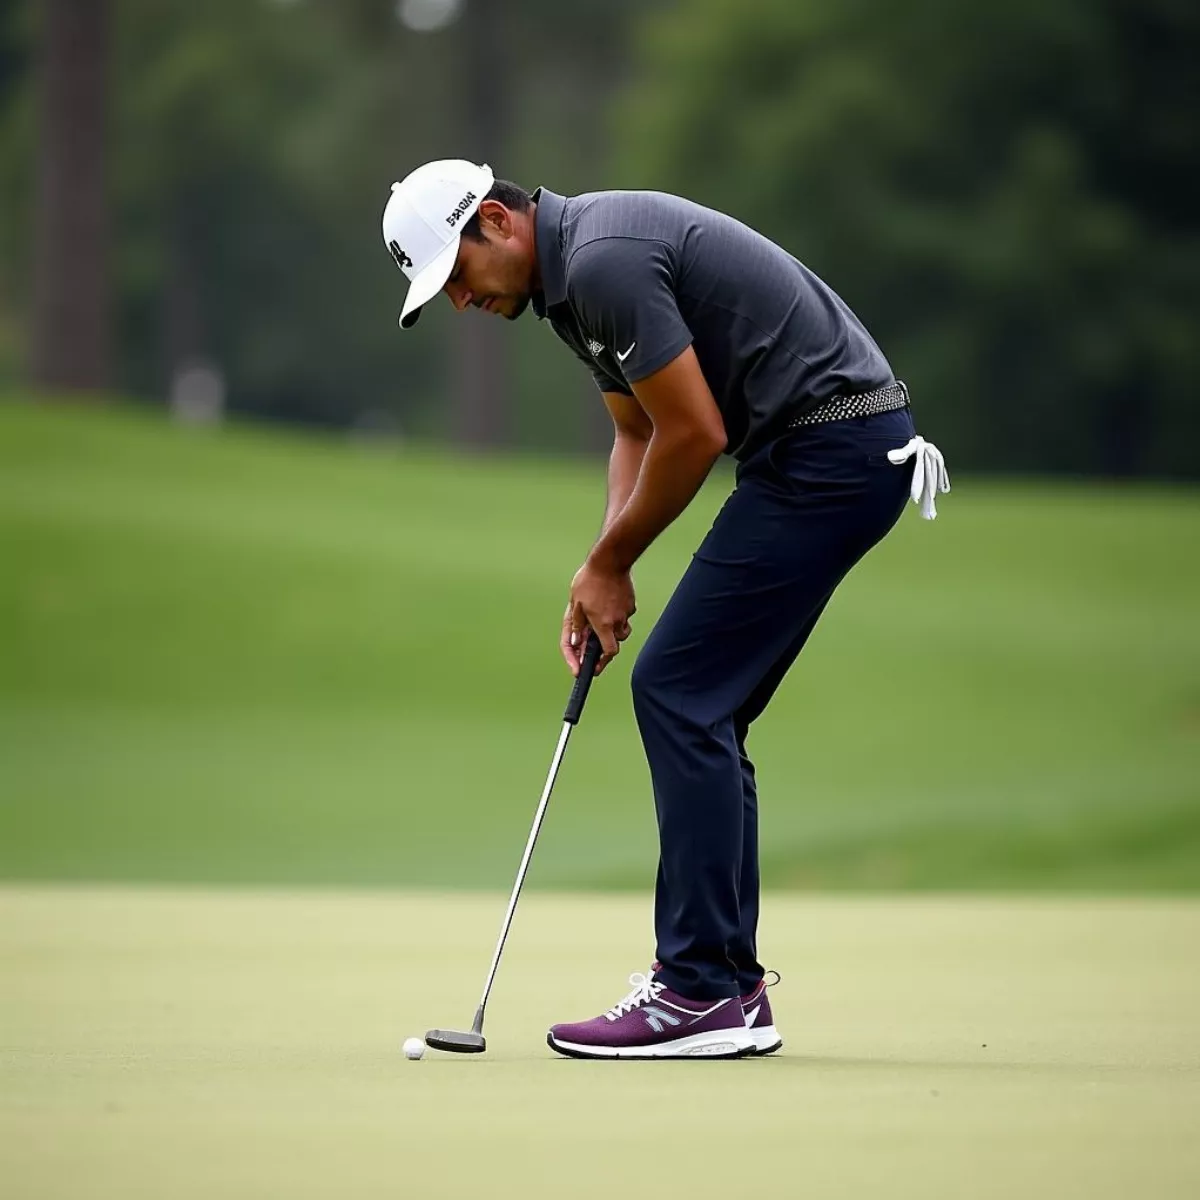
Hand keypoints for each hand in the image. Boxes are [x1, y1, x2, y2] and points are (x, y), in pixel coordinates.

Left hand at [560, 556, 635, 675]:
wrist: (610, 561)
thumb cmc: (589, 580)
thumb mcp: (576, 604)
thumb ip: (577, 625)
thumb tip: (576, 643)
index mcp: (602, 624)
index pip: (608, 652)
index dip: (599, 664)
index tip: (591, 670)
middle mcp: (616, 621)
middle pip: (613, 644)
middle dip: (602, 649)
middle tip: (592, 649)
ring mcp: (625, 613)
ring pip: (620, 631)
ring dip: (610, 632)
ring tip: (598, 622)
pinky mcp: (630, 604)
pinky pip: (623, 617)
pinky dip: (615, 617)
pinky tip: (606, 607)